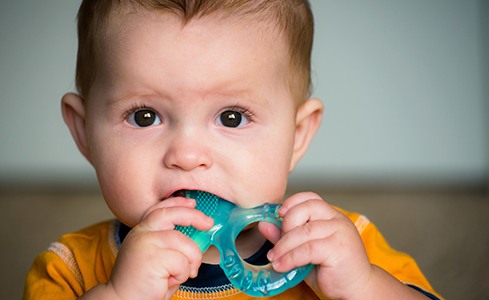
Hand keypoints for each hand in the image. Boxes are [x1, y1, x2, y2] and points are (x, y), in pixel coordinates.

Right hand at [81, 197, 213, 299]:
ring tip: (179, 275)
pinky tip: (168, 281)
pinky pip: (182, 262)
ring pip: (184, 242)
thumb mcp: (157, 257)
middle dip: (194, 216)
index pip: (159, 209)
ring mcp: (145, 244)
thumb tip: (196, 235)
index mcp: (141, 232)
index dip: (177, 203)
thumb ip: (170, 244)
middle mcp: (141, 233)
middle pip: (172, 215)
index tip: (192, 203)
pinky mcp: (152, 258)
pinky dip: (182, 274)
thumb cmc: (143, 284)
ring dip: (190, 261)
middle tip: (208, 223)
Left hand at [260, 192, 371, 298]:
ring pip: (304, 231)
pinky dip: (290, 258)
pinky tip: (282, 266)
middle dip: (286, 225)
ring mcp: (340, 232)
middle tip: (277, 244)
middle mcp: (337, 220)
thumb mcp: (304, 250)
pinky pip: (308, 249)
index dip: (292, 202)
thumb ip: (286, 236)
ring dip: (284, 246)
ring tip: (274, 258)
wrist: (356, 289)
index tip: (278, 214)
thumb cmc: (331, 269)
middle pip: (306, 209)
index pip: (310, 198)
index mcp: (331, 216)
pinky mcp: (339, 249)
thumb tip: (263, 224)